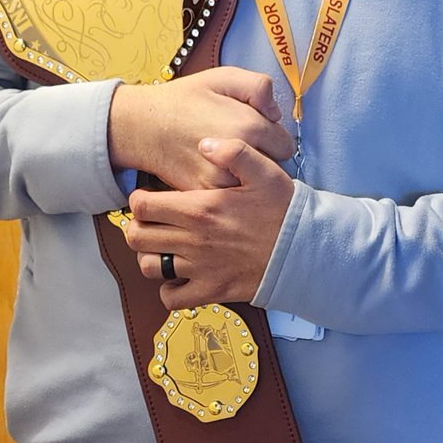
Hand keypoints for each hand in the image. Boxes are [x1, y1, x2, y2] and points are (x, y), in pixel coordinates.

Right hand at [107, 67, 294, 189]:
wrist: (144, 126)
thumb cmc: (183, 99)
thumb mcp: (223, 77)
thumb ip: (259, 87)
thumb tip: (276, 113)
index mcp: (249, 126)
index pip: (286, 145)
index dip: (274, 138)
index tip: (259, 134)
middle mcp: (238, 157)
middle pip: (273, 168)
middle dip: (263, 157)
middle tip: (242, 146)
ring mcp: (222, 179)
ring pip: (253, 185)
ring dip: (246, 176)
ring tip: (229, 160)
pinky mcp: (205, 194)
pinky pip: (232, 196)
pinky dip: (229, 188)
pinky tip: (216, 170)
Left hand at [125, 137, 294, 308]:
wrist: (305, 251)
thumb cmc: (284, 209)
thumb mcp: (264, 170)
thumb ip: (233, 152)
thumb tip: (204, 144)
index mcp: (201, 209)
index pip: (143, 206)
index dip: (139, 199)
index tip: (148, 196)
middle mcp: (194, 241)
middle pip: (137, 236)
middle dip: (138, 225)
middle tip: (152, 219)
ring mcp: (200, 269)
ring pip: (148, 266)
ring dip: (150, 255)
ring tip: (162, 244)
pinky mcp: (211, 291)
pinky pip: (171, 298)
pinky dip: (169, 288)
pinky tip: (180, 273)